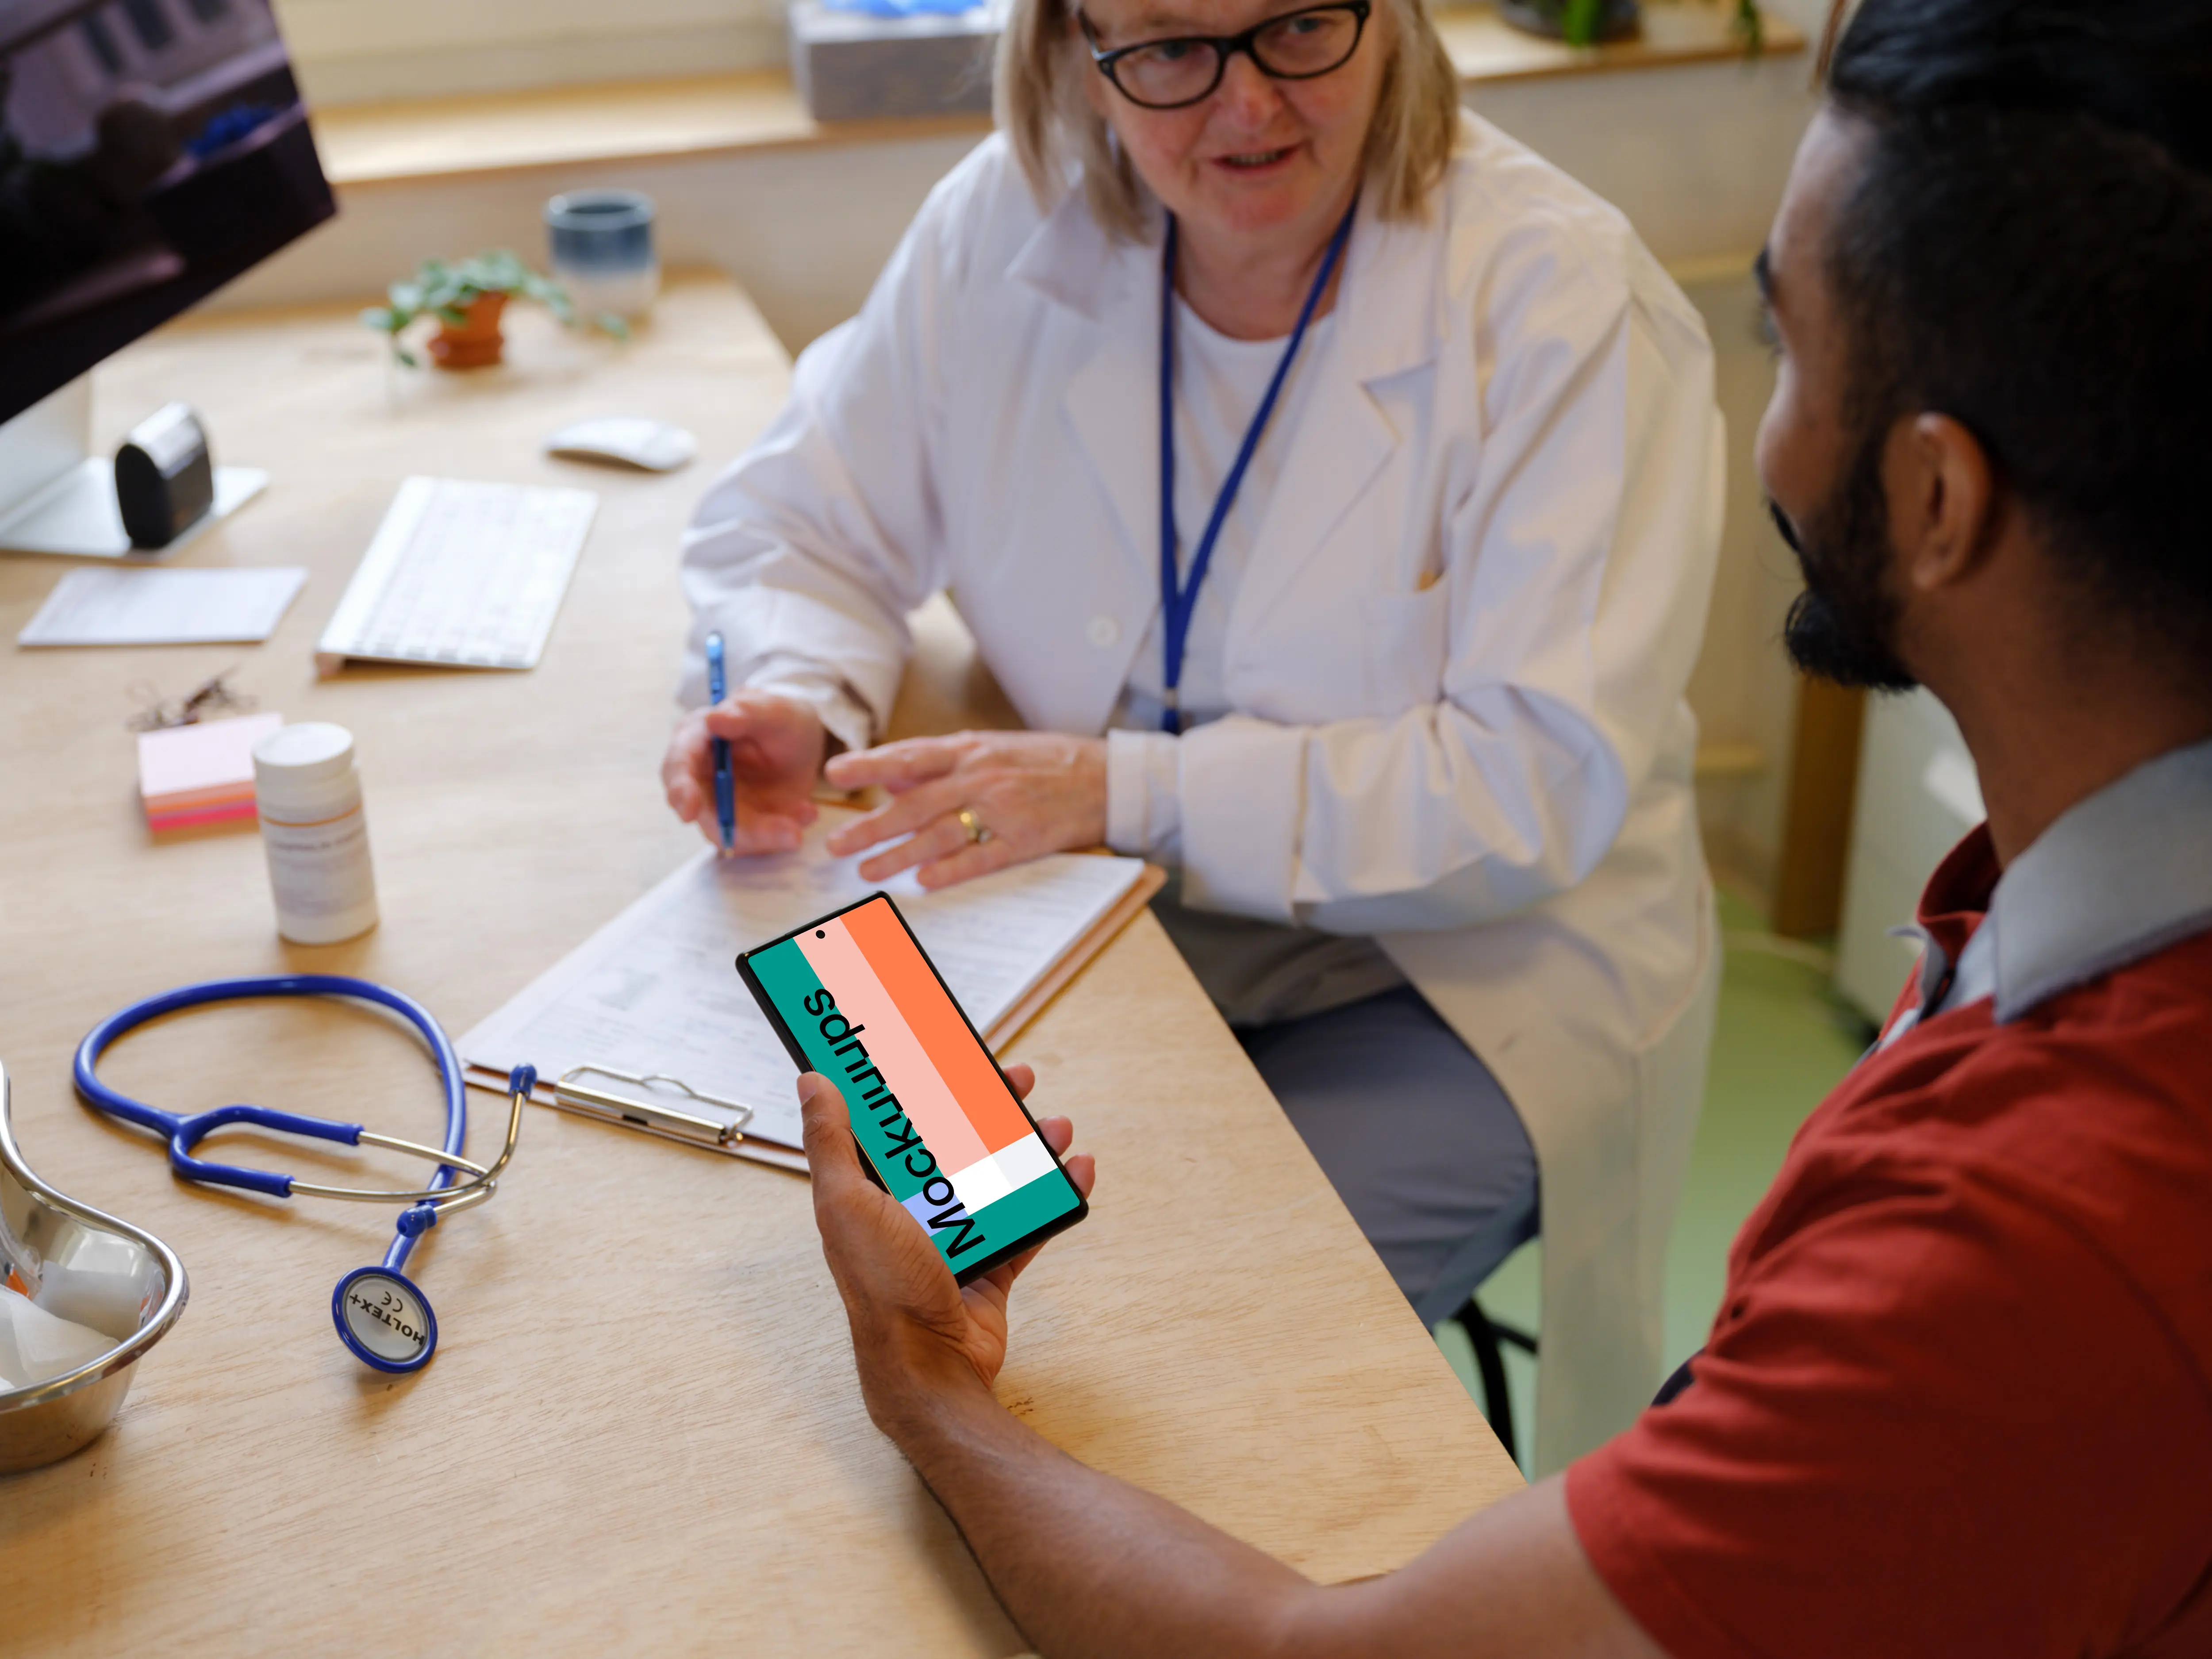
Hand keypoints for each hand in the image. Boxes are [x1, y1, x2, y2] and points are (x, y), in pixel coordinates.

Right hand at [661, 690, 825, 854]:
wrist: (801, 745)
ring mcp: (718, 804)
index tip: (689, 810)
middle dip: (733, 827)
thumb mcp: (776, 711)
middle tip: (779, 831)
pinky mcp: (740, 824)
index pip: (678, 765)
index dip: (681, 789)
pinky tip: (806, 812)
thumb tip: (714, 719)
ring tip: (803, 816)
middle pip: (700, 811)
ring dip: (765, 835)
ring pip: (728, 832)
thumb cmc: (780, 720)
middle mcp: (698, 777)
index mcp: (694, 739)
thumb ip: (748, 712)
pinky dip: (780, 833)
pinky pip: (753, 840)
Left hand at [798, 1064, 1094, 1424]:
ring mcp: (956, 1239)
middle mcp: (912, 1212)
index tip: (940, 1051)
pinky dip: (1055, 1197)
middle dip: (987, 1108)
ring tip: (1055, 1126)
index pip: (896, 1124)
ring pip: (998, 1178)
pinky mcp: (992, 1266)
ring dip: (1030, 1148)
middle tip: (1014, 1078)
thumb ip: (831, 1143)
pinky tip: (1076, 1171)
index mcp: (873, 1192)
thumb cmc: (881, 1289)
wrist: (929, 1367)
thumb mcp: (846, 1205)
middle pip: (955, 1144)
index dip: (917, 1086)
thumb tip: (812, 1081)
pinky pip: (1030, 1222)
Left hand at [822, 731, 1106, 888]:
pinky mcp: (1025, 840)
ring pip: (941, 832)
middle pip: (916, 802)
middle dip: (872, 824)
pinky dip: (952, 869)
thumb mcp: (991, 747)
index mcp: (971, 750)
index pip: (910, 756)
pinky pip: (982, 857)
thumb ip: (941, 762)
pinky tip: (924, 882)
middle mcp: (982, 778)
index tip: (837, 773)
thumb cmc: (1046, 761)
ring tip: (867, 870)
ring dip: (901, 853)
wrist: (1106, 777)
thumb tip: (891, 774)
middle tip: (837, 843)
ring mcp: (1003, 809)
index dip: (872, 764)